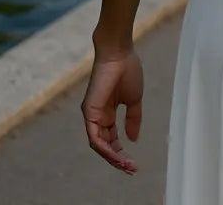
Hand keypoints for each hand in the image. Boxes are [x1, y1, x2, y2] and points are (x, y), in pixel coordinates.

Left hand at [82, 48, 142, 173]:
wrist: (120, 53)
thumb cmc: (127, 70)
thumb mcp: (134, 100)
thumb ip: (133, 119)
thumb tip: (133, 138)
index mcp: (108, 113)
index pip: (112, 139)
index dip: (122, 152)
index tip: (133, 163)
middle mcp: (98, 116)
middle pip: (105, 145)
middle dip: (118, 159)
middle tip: (131, 169)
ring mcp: (92, 115)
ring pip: (99, 145)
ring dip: (112, 157)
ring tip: (126, 165)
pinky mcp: (89, 112)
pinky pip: (95, 137)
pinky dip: (105, 148)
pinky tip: (116, 155)